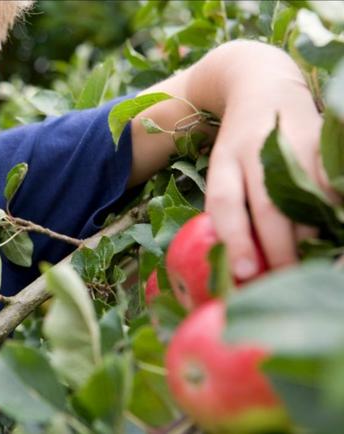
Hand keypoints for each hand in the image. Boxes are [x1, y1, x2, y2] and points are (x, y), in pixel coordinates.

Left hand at [202, 44, 331, 277]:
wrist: (262, 83)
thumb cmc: (238, 142)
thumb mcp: (221, 168)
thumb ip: (227, 209)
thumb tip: (239, 265)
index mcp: (225, 158)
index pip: (226, 202)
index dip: (236, 239)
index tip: (244, 273)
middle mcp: (259, 148)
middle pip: (271, 206)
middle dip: (279, 250)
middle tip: (283, 281)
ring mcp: (297, 141)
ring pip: (309, 198)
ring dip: (312, 238)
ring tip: (311, 268)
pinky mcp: (327, 139)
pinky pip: (336, 184)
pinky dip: (335, 212)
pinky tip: (332, 235)